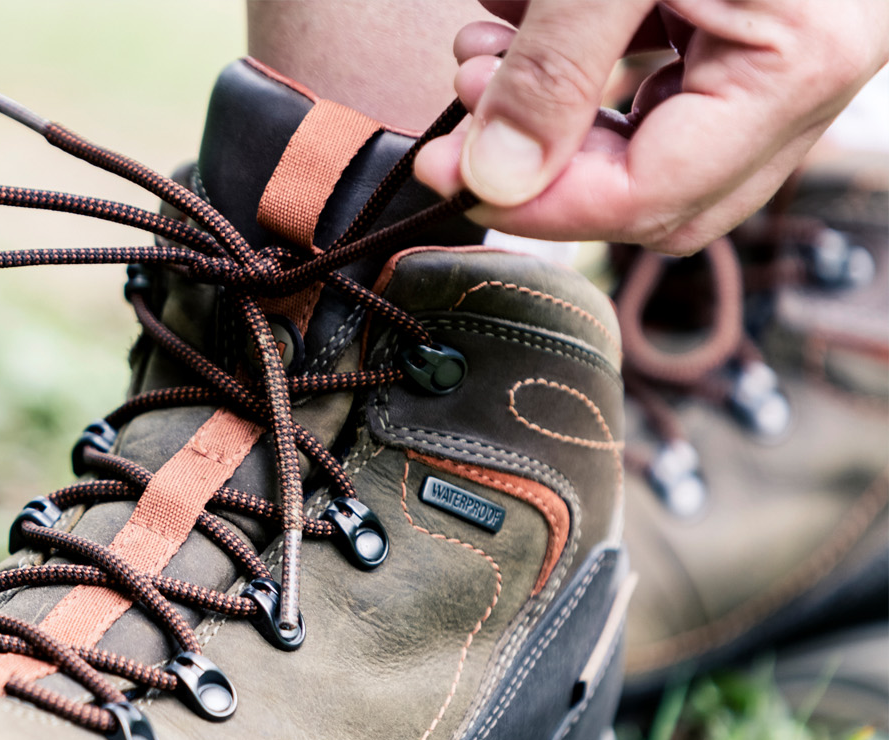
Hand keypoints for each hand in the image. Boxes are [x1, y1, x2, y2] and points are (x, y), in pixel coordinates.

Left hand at [414, 1, 888, 252]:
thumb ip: (553, 68)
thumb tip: (490, 179)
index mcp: (801, 61)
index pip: (654, 197)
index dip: (538, 205)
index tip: (443, 172)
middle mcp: (811, 67)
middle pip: (660, 193)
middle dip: (546, 166)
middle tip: (460, 116)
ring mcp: (785, 40)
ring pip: (654, 141)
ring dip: (552, 118)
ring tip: (478, 56)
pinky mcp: (751, 10)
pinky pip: (660, 78)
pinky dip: (577, 67)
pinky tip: (511, 25)